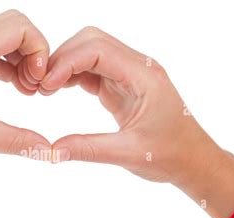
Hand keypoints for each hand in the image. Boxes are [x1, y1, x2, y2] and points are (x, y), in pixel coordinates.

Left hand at [0, 9, 50, 167]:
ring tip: (28, 91)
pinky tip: (14, 91)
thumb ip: (17, 142)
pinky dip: (8, 68)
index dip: (40, 50)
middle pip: (13, 27)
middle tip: (37, 85)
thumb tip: (50, 151)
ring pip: (1, 41)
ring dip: (22, 60)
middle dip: (34, 51)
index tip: (39, 83)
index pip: (19, 27)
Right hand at [40, 27, 233, 217]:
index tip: (46, 85)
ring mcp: (129, 75)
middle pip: (92, 41)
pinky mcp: (121, 86)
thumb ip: (88, 149)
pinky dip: (72, 76)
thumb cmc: (171, 155)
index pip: (98, 50)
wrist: (192, 159)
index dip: (67, 62)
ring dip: (65, 65)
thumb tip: (51, 150)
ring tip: (45, 89)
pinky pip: (92, 70)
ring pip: (90, 52)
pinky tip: (58, 90)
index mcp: (145, 76)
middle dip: (62, 58)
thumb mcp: (129, 154)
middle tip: (41, 86)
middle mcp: (138, 67)